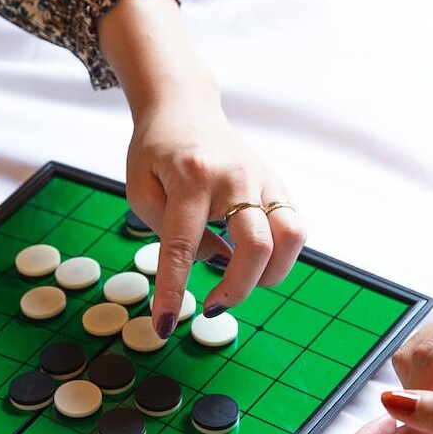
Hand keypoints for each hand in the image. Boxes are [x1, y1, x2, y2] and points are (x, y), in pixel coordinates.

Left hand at [97, 0, 305, 336]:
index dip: (172, 292)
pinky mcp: (276, 183)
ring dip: (270, 275)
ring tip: (239, 283)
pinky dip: (279, 255)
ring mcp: (262, 178)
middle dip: (236, 290)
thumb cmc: (155, 152)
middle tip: (209, 307)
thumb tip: (212, 264)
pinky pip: (292, 226)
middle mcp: (234, 177)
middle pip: (256, 246)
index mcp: (191, 177)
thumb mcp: (140, 189)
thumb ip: (166, 234)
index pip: (182, 247)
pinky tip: (252, 262)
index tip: (163, 326)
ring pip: (290, 236)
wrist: (183, 107)